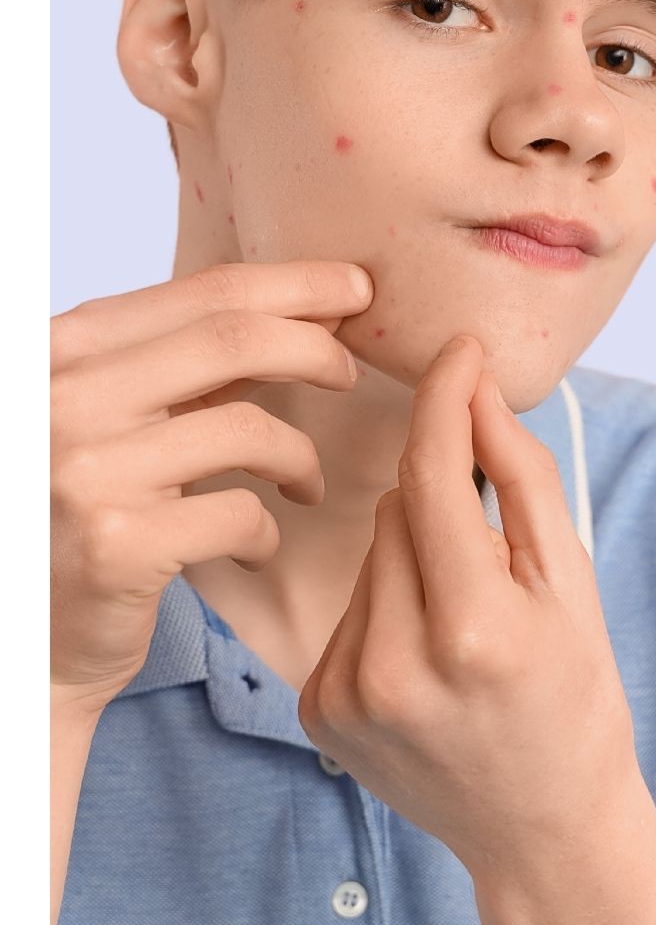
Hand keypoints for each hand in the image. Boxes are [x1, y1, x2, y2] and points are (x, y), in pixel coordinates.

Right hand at [50, 259, 373, 712]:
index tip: (353, 286)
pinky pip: (241, 515)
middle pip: (234, 338)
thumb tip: (301, 311)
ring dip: (299, 456)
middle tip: (351, 371)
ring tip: (305, 483)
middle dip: (315, 346)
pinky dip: (266, 532)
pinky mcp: (117, 546)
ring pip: (249, 429)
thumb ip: (184, 367)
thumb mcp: (113, 418)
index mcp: (64, 350)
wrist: (24, 639)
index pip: (202, 293)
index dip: (293, 284)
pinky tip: (255, 548)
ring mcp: (88, 471)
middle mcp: (65, 397)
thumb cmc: (75, 517)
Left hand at [297, 333, 655, 924]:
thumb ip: (521, 478)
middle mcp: (397, 665)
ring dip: (412, 556)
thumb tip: (476, 390)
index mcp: (473, 630)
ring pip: (368, 554)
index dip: (445, 399)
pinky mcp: (318, 711)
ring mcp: (348, 694)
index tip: (458, 348)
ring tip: (463, 623)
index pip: (432, 476)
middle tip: (493, 562)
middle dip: (443, 504)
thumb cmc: (574, 699)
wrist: (543, 828)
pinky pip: (346, 608)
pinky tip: (428, 658)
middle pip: (397, 508)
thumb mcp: (571, 585)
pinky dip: (385, 607)